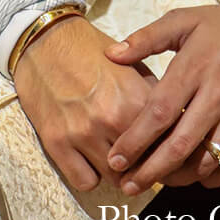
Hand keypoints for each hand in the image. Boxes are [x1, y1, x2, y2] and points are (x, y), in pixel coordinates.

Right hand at [12, 13, 155, 191]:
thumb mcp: (133, 66)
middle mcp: (112, 118)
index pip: (165, 144)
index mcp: (136, 98)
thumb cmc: (92, 51)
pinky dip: (90, 174)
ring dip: (118, 172)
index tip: (165, 155)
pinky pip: (85, 182)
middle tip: (141, 161)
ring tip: (116, 158)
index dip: (168, 152)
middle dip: (145, 165)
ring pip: (115, 178)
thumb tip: (174, 125)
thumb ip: (153, 98)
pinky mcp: (57, 142)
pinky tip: (89, 158)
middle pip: (142, 166)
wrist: (46, 38)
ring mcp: (83, 132)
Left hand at [101, 1, 219, 194]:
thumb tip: (111, 54)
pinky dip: (213, 178)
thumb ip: (145, 38)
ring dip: (179, 177)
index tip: (116, 158)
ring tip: (156, 181)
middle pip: (180, 144)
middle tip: (127, 185)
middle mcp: (218, 94)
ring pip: (206, 160)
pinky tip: (195, 177)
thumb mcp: (182, 20)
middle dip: (150, 170)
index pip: (159, 112)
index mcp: (195, 66)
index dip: (135, 140)